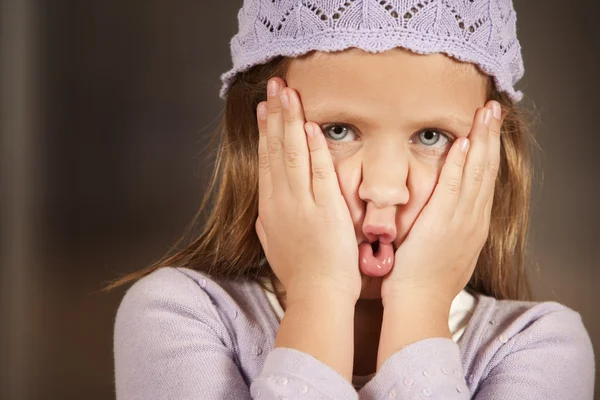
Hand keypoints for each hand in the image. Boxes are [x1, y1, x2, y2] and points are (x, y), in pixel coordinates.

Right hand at [255, 78, 361, 303]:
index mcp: (270, 208)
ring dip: (290, 121)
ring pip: (291, 154)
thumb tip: (266, 206)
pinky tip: (309, 126)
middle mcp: (281, 201)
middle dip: (275, 115)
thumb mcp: (275, 245)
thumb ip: (270, 221)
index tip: (265, 109)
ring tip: (287, 93)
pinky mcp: (325, 209)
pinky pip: (318, 172)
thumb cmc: (301, 274)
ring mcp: (302, 204)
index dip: (265, 132)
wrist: (317, 295)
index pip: (265, 161)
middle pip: (275, 150)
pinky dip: (313, 148)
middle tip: (274, 86)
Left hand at [381, 101, 502, 305]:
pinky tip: (465, 142)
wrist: (419, 303)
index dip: (488, 151)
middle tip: (493, 109)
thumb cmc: (423, 281)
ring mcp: (462, 220)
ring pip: (477, 172)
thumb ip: (446, 228)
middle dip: (491, 136)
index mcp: (473, 225)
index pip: (484, 180)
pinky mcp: (444, 222)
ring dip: (482, 140)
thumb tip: (441, 215)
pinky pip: (455, 186)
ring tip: (486, 113)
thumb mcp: (444, 251)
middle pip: (487, 170)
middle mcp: (473, 219)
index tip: (488, 128)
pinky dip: (462, 163)